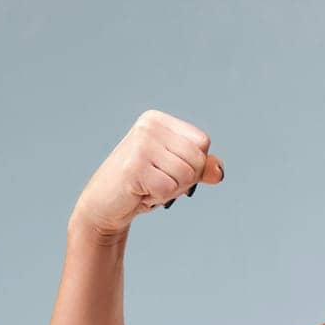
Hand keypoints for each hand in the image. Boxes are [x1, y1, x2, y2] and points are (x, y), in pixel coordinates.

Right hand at [69, 109, 225, 238]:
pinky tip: (140, 192)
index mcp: (158, 121)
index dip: (194, 164)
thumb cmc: (142, 185)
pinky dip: (158, 197)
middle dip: (184, 180)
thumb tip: (218, 171)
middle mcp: (149, 126)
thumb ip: (201, 168)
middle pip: (198, 160)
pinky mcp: (134, 166)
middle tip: (157, 180)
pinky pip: (169, 189)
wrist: (105, 203)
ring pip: (187, 175)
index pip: (202, 142)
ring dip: (171, 190)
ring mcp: (140, 144)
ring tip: (148, 185)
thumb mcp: (176, 172)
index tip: (167, 168)